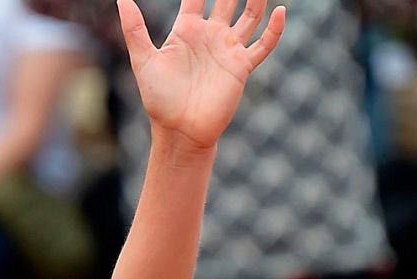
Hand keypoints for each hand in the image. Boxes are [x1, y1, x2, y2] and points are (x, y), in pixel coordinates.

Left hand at [118, 0, 285, 151]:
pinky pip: (263, 45)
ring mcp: (227, 49)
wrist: (180, 130)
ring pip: (250, 15)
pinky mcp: (242, 66)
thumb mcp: (144, 59)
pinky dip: (275, 30)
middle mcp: (210, 35)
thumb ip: (134, 28)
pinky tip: (282, 11)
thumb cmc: (159, 98)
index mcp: (187, 29)